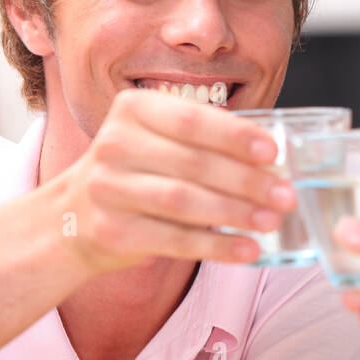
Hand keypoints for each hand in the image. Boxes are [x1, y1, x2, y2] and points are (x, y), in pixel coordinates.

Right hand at [51, 88, 296, 273]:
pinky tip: (247, 250)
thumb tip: (275, 162)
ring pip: (184, 202)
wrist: (72, 215)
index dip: (235, 136)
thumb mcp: (162, 140)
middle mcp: (114, 144)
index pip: (192, 119)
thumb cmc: (139, 170)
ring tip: (272, 222)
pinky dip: (215, 247)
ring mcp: (108, 188)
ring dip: (235, 214)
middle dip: (247, 181)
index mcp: (133, 109)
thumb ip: (208, 141)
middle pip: (193, 163)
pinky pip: (173, 240)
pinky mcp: (111, 230)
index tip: (274, 152)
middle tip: (286, 195)